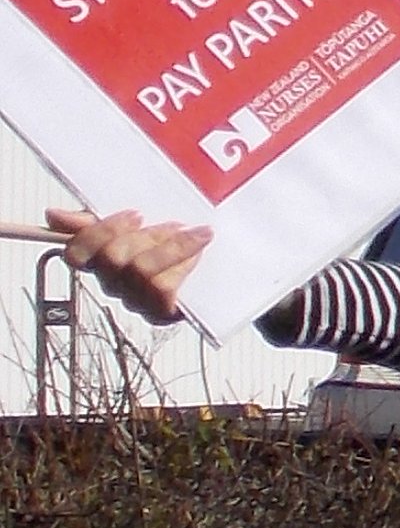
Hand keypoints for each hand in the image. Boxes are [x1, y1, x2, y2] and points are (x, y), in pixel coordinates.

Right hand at [51, 208, 203, 324]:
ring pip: (141, 273)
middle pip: (112, 259)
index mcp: (98, 261)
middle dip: (148, 235)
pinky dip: (183, 266)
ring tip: (196, 235)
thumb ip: (94, 219)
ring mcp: (135, 300)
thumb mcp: (133, 224)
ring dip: (172, 248)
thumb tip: (54, 215)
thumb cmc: (166, 243)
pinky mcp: (160, 313)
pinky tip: (198, 253)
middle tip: (174, 224)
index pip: (76, 253)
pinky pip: (163, 290)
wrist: (216, 267)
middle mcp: (113, 284)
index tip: (136, 214)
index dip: (102, 232)